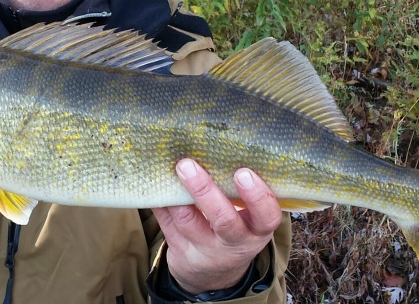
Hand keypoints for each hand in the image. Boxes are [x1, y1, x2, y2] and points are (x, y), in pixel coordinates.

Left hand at [152, 159, 281, 294]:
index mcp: (257, 229)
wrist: (214, 273)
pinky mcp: (179, 250)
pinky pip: (166, 222)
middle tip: (187, 165)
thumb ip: (238, 189)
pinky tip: (152, 181)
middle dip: (204, 191)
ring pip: (186, 221)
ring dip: (174, 193)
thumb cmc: (235, 227)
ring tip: (166, 169)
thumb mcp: (249, 217)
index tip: (243, 172)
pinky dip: (158, 200)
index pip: (266, 216)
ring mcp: (204, 249)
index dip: (257, 196)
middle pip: (222, 220)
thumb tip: (217, 144)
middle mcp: (233, 242)